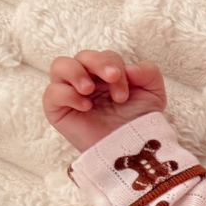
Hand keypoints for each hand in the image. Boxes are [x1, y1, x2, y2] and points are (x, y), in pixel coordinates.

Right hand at [44, 51, 166, 152]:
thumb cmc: (138, 122)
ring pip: (59, 66)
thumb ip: (149, 72)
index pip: (104, 56)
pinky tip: (85, 106)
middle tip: (112, 77)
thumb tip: (130, 67)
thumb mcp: (153, 93)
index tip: (125, 92)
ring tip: (89, 89)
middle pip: (83, 56)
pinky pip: (51, 92)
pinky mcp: (58, 110)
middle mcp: (87, 80)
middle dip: (99, 63)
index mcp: (106, 74)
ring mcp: (70, 93)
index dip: (115, 66)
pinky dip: (66, 94)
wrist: (129, 149)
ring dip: (75, 72)